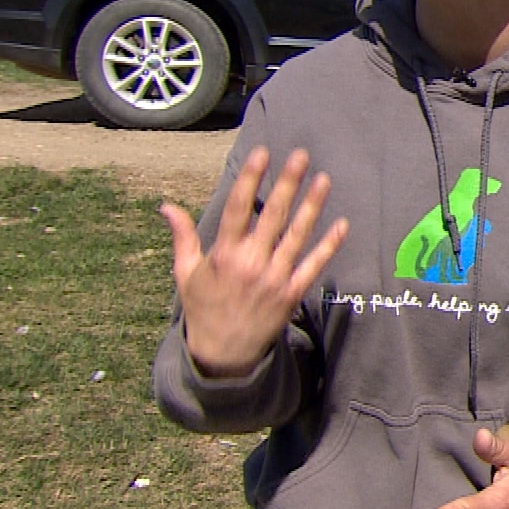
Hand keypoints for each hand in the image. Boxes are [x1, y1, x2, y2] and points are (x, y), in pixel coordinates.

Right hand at [162, 146, 348, 377]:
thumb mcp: (185, 273)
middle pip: (273, 216)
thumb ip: (182, 237)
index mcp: (224, 254)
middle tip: (302, 155)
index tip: (262, 154)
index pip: (238, 208)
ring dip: (312, 206)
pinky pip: (313, 266)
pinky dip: (329, 246)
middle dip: (288, 183)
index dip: (250, 179)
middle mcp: (251, 263)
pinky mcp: (292, 294)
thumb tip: (166, 205)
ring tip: (324, 179)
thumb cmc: (204, 309)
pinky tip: (342, 224)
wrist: (224, 355)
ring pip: (297, 236)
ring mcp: (274, 279)